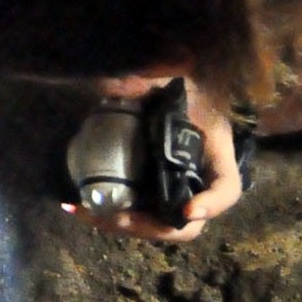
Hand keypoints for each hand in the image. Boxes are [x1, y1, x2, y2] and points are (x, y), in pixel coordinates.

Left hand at [65, 81, 244, 242]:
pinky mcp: (147, 195)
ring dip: (122, 226)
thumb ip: (150, 76)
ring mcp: (171, 193)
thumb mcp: (172, 74)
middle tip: (120, 217)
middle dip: (151, 225)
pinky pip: (135, 216)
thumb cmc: (178, 83)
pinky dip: (108, 217)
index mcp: (215, 154)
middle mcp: (198, 182)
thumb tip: (113, 85)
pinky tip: (75, 207)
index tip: (189, 210)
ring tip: (87, 212)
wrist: (168, 90)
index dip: (212, 204)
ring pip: (155, 227)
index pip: (226, 188)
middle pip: (185, 225)